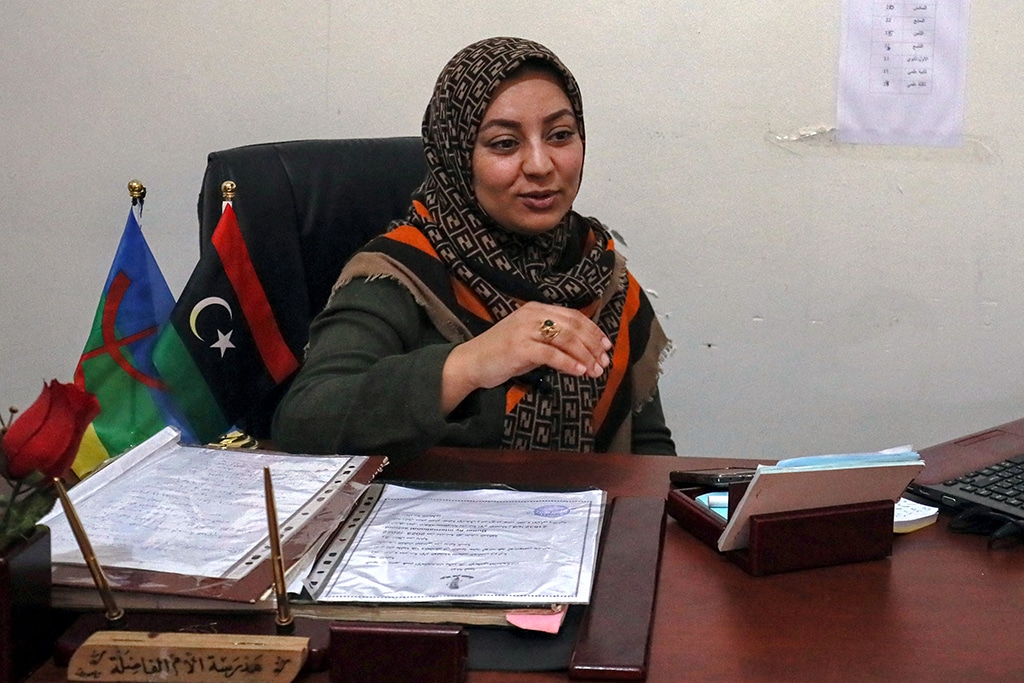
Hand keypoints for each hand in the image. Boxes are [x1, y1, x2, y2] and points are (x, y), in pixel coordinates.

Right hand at [441, 301, 611, 413]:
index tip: (606, 346)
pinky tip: (579, 372)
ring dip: (585, 356)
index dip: (593, 330)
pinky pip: (552, 354)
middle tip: (604, 361)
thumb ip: (553, 340)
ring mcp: (525, 329)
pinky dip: (569, 364)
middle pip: (573, 326)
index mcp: (536, 308)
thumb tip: (585, 350)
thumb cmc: (503, 353)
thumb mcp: (531, 340)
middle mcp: (532, 314)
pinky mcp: (520, 347)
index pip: (573, 316)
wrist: (472, 361)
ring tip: (595, 370)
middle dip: (593, 345)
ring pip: (566, 338)